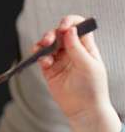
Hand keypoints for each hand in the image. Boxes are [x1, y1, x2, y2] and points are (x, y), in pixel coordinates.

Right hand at [36, 15, 120, 131]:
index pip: (78, 27)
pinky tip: (44, 63)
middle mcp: (72, 51)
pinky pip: (41, 58)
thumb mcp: (88, 66)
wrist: (83, 109)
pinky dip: (40, 57)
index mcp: (86, 47)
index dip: (70, 22)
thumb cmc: (92, 88)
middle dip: (52, 33)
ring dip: (43, 44)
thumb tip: (70, 30)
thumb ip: (77, 48)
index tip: (64, 27)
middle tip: (49, 40)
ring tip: (41, 49)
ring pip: (48, 45)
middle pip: (59, 33)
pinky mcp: (49, 70)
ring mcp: (60, 60)